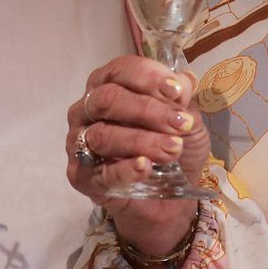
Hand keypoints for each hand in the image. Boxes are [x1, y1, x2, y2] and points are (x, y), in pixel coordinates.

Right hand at [64, 56, 203, 258]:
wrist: (170, 198)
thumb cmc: (172, 147)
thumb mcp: (188, 121)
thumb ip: (184, 100)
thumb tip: (184, 80)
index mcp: (110, 84)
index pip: (120, 70)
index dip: (148, 78)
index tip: (178, 91)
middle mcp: (88, 109)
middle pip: (107, 99)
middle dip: (147, 110)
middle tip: (181, 124)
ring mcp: (79, 143)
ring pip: (102, 135)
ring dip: (141, 141)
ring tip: (173, 149)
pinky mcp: (80, 177)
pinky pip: (99, 172)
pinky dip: (124, 169)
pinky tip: (146, 167)